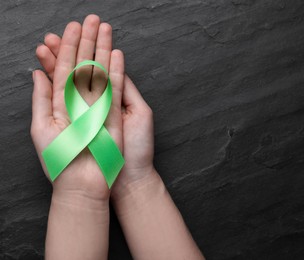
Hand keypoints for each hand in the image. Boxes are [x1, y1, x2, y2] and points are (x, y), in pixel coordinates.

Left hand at [32, 15, 124, 200]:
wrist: (82, 183)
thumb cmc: (60, 160)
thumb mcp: (41, 128)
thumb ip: (40, 99)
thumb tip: (37, 74)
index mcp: (61, 102)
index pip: (63, 69)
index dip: (65, 48)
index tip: (68, 29)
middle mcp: (80, 100)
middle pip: (84, 66)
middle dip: (86, 42)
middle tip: (90, 19)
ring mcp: (98, 106)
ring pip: (100, 73)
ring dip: (102, 50)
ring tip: (105, 28)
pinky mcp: (113, 115)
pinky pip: (115, 90)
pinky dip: (116, 72)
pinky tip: (116, 55)